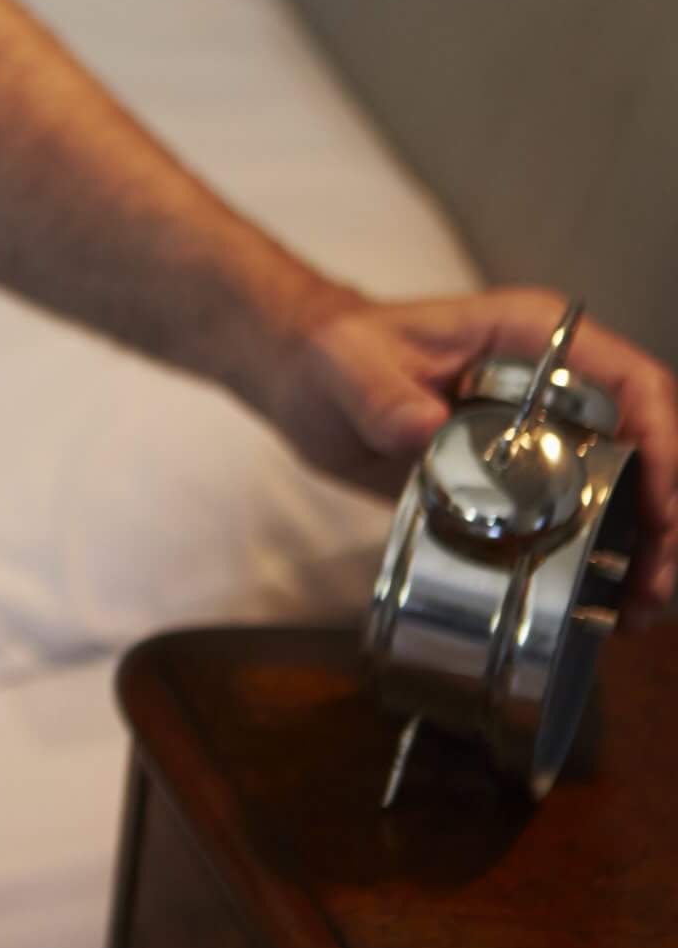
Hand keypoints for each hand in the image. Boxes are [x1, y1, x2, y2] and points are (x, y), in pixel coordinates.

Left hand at [262, 289, 677, 607]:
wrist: (306, 384)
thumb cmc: (334, 353)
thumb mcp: (349, 367)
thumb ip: (381, 396)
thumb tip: (425, 428)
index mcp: (532, 338)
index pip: (630, 381)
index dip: (663, 442)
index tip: (661, 507)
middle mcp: (555, 385)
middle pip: (645, 447)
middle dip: (662, 516)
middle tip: (653, 583)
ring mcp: (543, 435)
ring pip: (623, 490)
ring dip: (639, 548)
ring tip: (638, 608)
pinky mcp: (520, 478)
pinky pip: (575, 517)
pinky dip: (594, 559)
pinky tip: (599, 607)